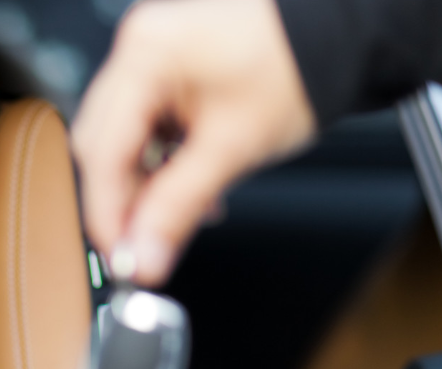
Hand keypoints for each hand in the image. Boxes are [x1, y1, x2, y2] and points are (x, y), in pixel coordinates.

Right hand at [71, 0, 315, 285]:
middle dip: (123, 201)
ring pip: (122, 141)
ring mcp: (151, 56)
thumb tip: (143, 257)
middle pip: (103, 146)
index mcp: (147, 55)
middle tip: (144, 247)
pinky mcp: (167, 68)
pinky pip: (145, 126)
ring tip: (179, 215)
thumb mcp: (232, 148)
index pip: (102, 151)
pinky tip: (186, 185)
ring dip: (144, 185)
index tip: (121, 257)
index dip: (107, 213)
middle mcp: (139, 48)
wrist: (338, 38)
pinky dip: (160, 162)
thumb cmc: (298, 68)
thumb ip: (177, 208)